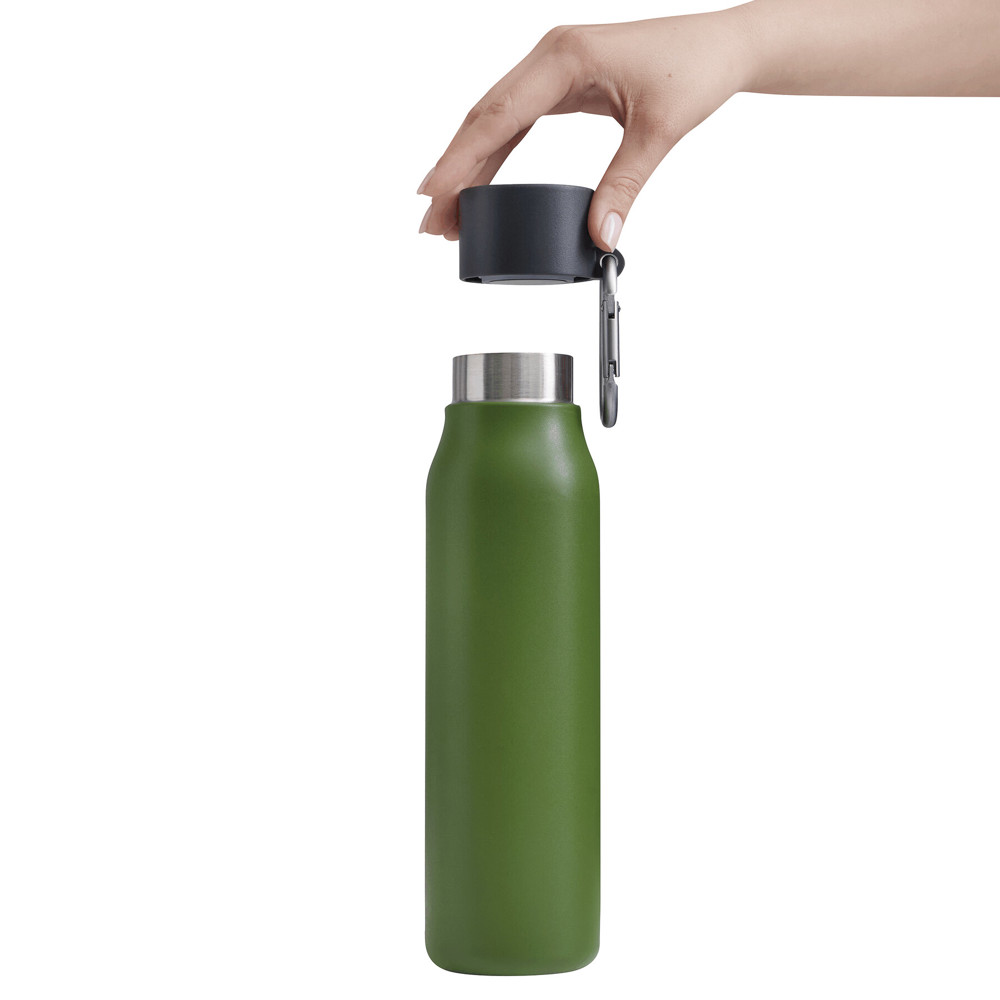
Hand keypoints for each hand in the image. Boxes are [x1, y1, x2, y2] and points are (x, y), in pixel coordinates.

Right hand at [416, 10, 754, 249]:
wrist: (722, 47)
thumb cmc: (695, 67)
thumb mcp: (658, 132)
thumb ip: (624, 185)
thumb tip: (600, 236)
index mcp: (565, 57)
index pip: (497, 115)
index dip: (460, 159)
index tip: (434, 194)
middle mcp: (551, 57)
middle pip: (483, 118)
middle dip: (453, 171)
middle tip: (431, 220)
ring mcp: (553, 70)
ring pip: (494, 121)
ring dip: (468, 167)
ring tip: (446, 214)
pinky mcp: (562, 86)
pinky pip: (514, 122)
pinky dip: (493, 156)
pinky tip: (478, 185)